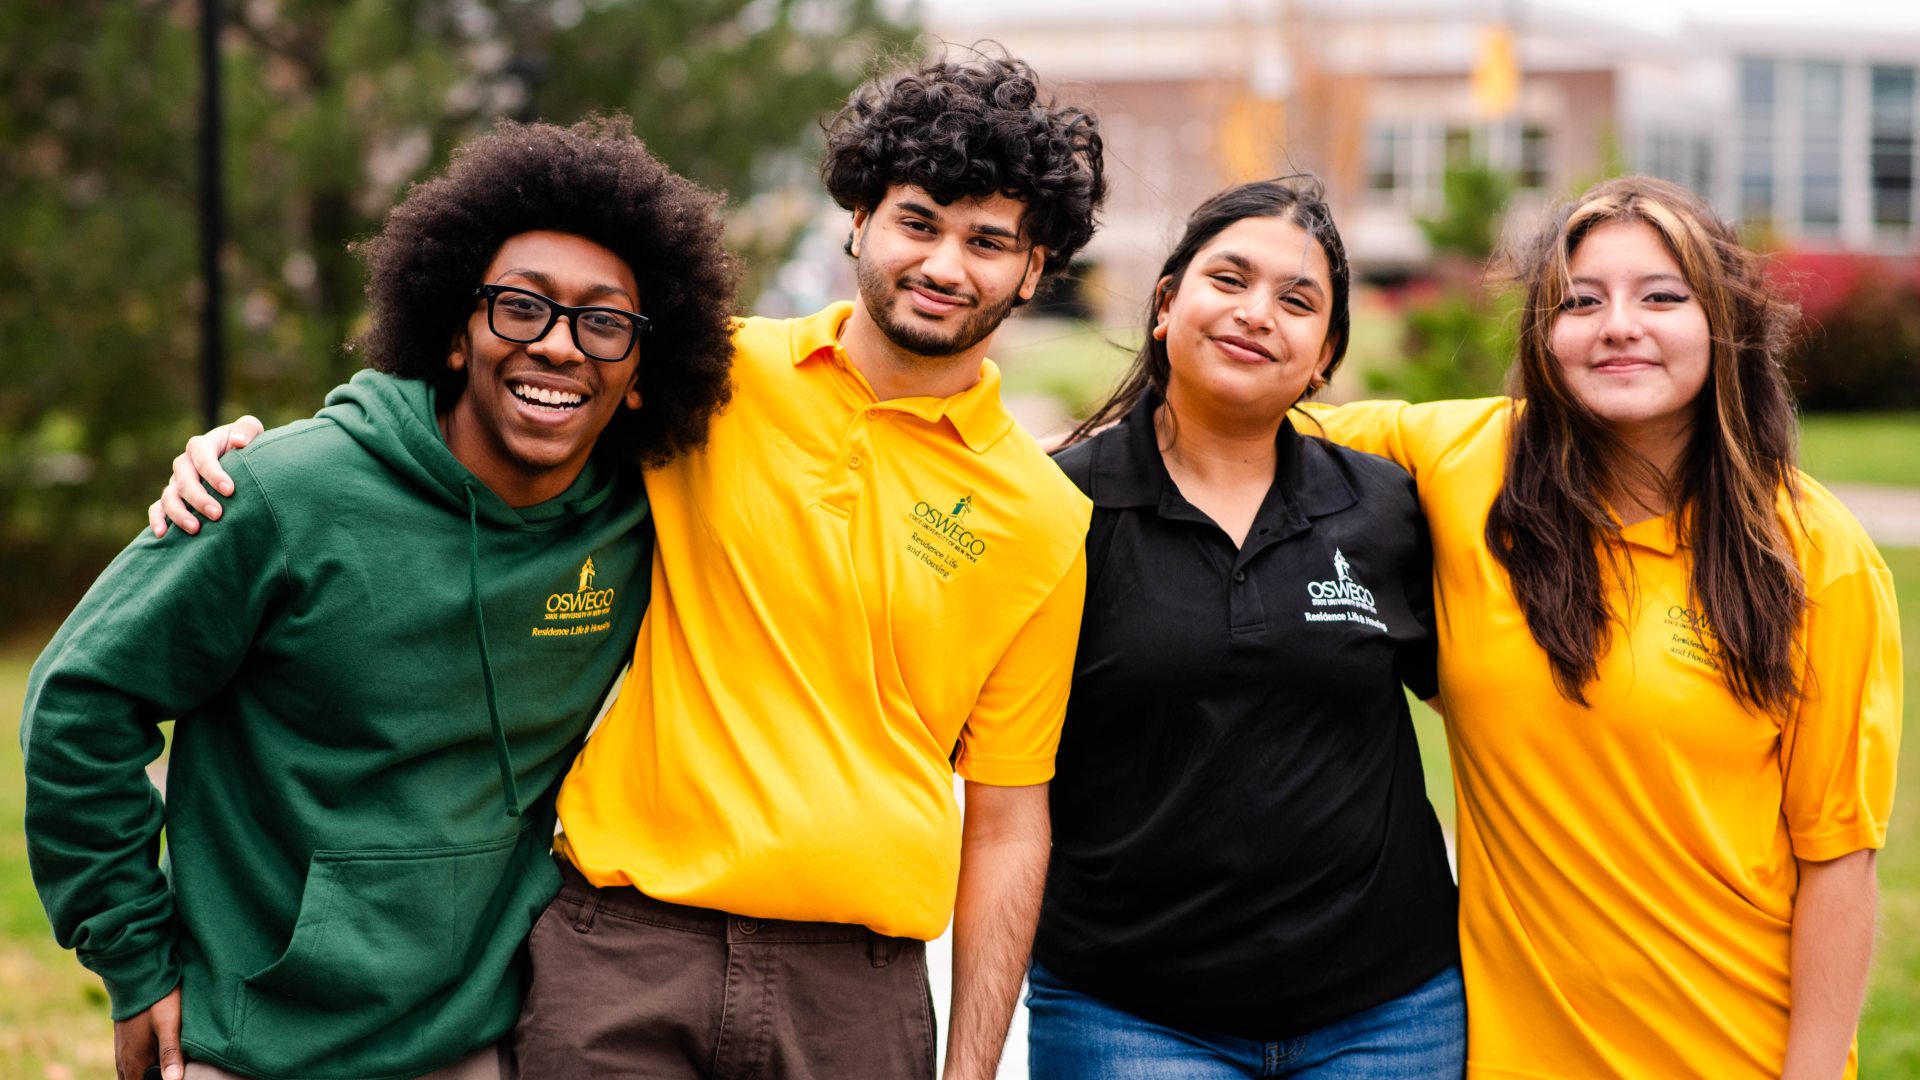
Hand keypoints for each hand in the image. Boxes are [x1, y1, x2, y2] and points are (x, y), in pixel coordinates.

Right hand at [113, 986, 183, 1079]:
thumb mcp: (169, 1025)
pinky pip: (131, 1061)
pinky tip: (156, 1059)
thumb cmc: (156, 1000)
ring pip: (132, 1073)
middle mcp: (124, 1059)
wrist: (137, 975)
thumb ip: (171, 1053)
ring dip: (145, 1074)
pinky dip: (142, 1066)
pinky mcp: (126, 1039)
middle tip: (171, 1071)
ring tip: (164, 1068)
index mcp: (134, 1062)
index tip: (171, 1076)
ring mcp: (123, 1049)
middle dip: (150, 1079)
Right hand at [148, 415, 262, 536]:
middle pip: (184, 480)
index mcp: (201, 445)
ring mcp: (176, 481)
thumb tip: (238, 442)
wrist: (238, 459)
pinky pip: (158, 508)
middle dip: (199, 498)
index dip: (213, 473)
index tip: (230, 490)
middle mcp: (184, 463)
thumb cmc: (246, 445)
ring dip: (179, 513)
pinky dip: (157, 519)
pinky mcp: (172, 497)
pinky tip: (162, 534)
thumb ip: (247, 429)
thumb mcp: (251, 430)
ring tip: (195, 528)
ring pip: (169, 496)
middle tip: (217, 514)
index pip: (201, 456)